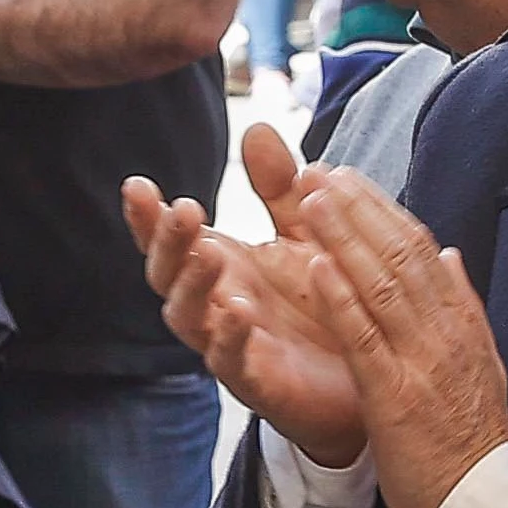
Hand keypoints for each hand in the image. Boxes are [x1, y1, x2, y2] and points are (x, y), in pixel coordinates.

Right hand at [129, 126, 362, 460]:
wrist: (369, 374)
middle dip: (168, 242)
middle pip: (165, 274)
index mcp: (220, 266)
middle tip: (184, 210)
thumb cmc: (326, 302)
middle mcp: (214, 304)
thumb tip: (258, 127)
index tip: (138, 185)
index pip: (169, 239)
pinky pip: (230, 361)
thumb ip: (280, 187)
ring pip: (188, 317)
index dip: (147, 216)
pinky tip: (238, 310)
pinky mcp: (257, 381)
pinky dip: (228, 336)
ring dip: (192, 284)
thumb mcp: (307, 233)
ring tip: (207, 253)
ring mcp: (229, 344)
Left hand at [267, 159, 507, 507]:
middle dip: (356, 208)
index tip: (346, 178)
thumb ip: (460, 305)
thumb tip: (448, 254)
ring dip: (342, 237)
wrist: (481, 500)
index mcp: (459, 320)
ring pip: (380, 283)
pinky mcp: (395, 392)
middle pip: (399, 253)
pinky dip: (340, 297)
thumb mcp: (478, 362)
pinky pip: (364, 336)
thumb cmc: (470, 438)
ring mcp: (421, 359)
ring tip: (308, 200)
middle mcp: (444, 330)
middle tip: (317, 171)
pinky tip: (314, 266)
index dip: (379, 209)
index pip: (418, 248)